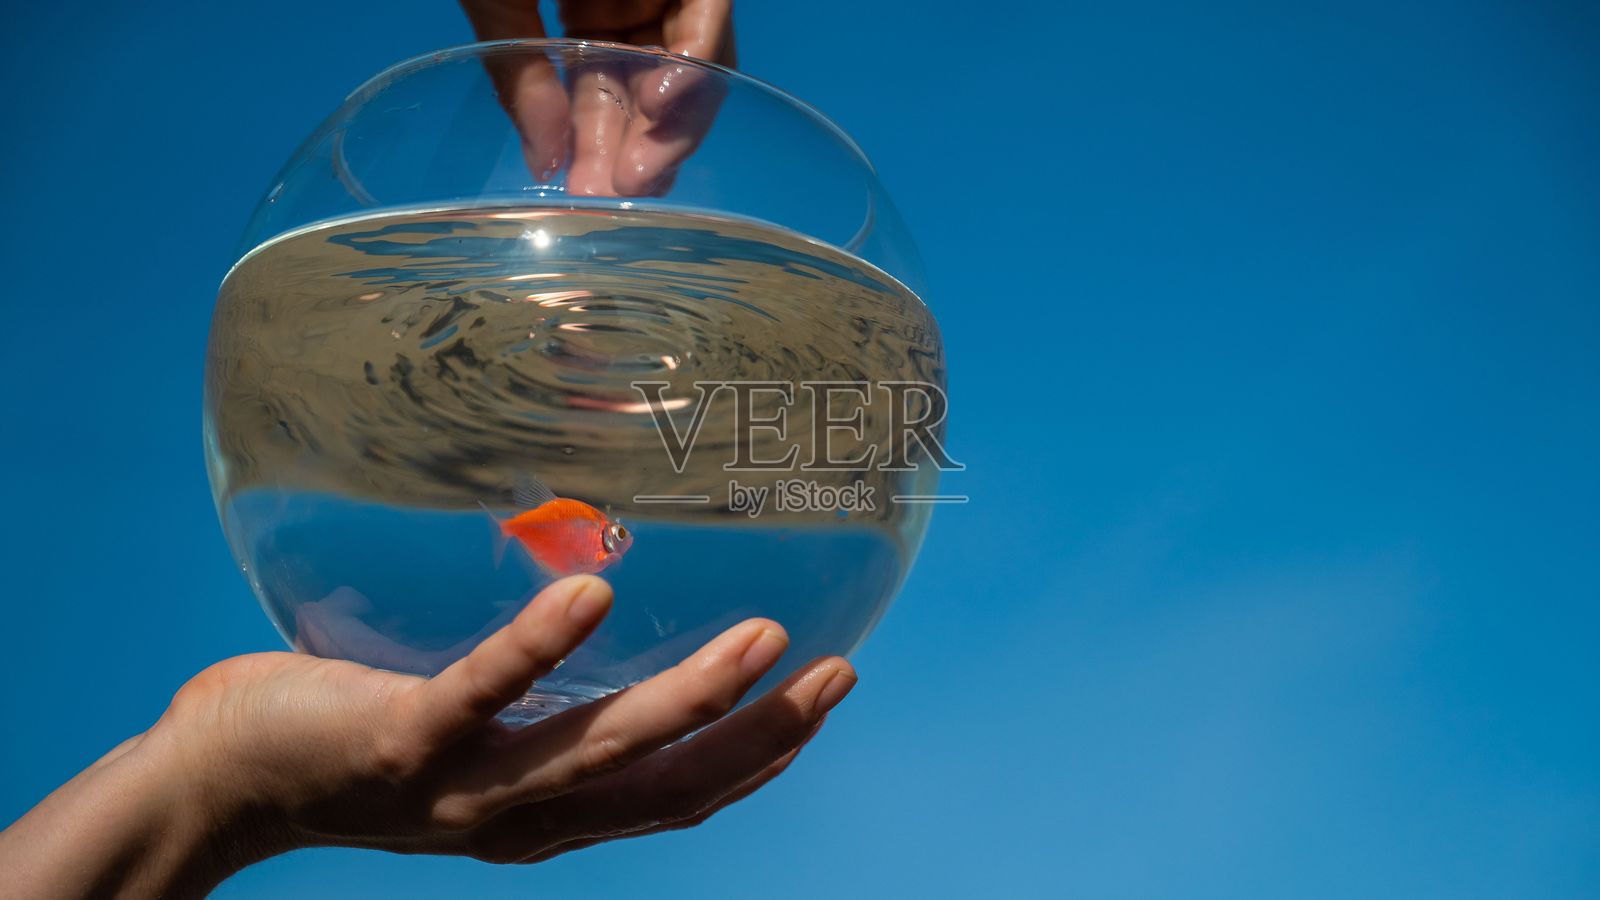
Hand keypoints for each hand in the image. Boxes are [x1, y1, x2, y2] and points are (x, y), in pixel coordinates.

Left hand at [0, 576, 855, 897]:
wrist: (213, 786)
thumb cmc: (342, 737)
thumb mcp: (461, 725)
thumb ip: (524, 689)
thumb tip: (588, 588)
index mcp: (543, 812)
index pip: (674, 798)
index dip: (757, 759)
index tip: (822, 697)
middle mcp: (519, 817)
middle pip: (665, 788)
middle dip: (759, 737)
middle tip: (835, 672)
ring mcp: (464, 787)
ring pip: (599, 751)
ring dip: (689, 699)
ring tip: (761, 637)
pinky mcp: (403, 743)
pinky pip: (483, 692)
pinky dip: (541, 650)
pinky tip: (592, 595)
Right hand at [459, 0, 734, 194]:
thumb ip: (521, 70)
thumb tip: (542, 163)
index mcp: (587, 8)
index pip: (611, 92)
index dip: (604, 147)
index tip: (590, 197)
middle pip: (659, 87)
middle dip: (642, 148)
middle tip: (622, 199)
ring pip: (696, 57)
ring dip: (674, 120)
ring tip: (643, 171)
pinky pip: (710, 3)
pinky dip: (697, 54)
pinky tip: (664, 102)